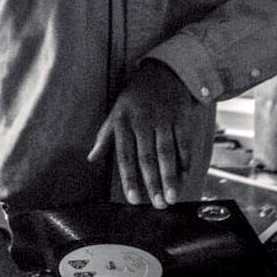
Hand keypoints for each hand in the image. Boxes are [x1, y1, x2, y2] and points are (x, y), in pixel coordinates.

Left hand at [87, 60, 215, 207]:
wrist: (163, 71)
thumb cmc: (135, 97)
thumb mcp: (116, 113)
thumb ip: (105, 137)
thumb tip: (91, 159)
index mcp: (123, 122)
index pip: (125, 155)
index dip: (129, 178)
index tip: (133, 199)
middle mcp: (143, 121)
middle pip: (148, 157)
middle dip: (153, 183)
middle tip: (158, 204)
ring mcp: (163, 118)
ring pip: (167, 152)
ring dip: (170, 177)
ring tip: (172, 197)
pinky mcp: (181, 116)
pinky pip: (184, 142)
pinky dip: (185, 161)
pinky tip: (185, 177)